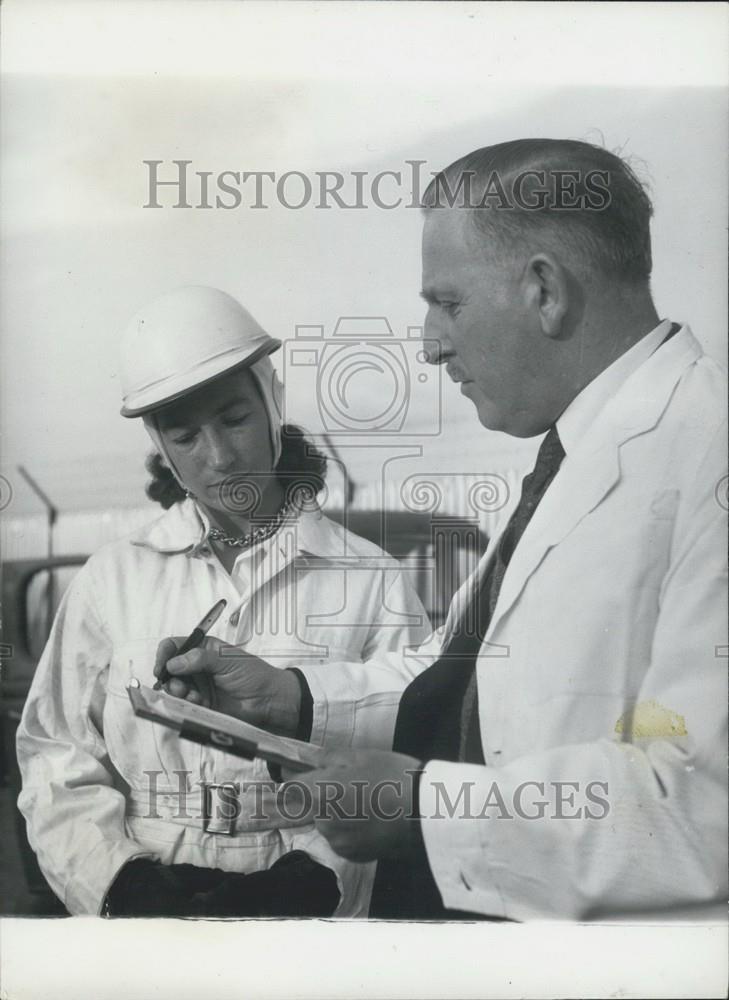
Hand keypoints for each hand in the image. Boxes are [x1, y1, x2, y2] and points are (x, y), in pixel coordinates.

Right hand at [154, 636, 301, 735]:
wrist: (269, 700)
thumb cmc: (254, 674)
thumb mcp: (228, 660)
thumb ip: (200, 659)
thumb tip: (174, 663)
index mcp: (203, 649)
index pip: (175, 646)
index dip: (165, 654)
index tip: (162, 665)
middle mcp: (197, 667)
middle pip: (169, 669)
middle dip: (170, 678)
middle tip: (179, 686)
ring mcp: (198, 686)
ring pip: (174, 688)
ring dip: (178, 692)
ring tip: (191, 695)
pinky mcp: (201, 704)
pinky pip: (184, 704)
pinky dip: (187, 704)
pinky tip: (199, 703)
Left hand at [284, 749, 422, 861]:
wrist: (424, 811)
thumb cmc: (392, 775)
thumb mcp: (359, 756)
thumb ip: (326, 758)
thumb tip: (307, 760)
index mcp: (319, 793)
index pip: (291, 786)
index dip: (297, 777)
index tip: (308, 772)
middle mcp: (322, 821)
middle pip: (311, 805)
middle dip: (323, 795)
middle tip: (352, 783)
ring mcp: (337, 841)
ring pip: (328, 823)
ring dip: (337, 813)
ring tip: (366, 801)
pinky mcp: (352, 856)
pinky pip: (342, 838)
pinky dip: (351, 830)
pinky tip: (372, 819)